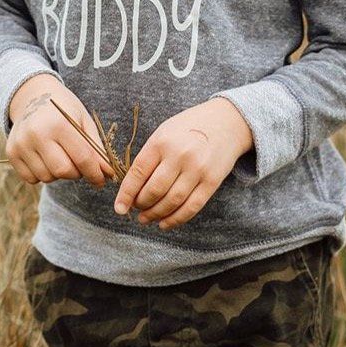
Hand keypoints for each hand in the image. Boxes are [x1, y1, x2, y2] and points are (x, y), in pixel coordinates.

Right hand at [5, 75, 115, 187]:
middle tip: (80, 165)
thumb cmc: (64, 109)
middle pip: (63, 171)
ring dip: (59, 174)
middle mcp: (37, 134)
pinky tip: (46, 159)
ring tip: (61, 157)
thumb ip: (96, 148)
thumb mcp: (83, 121)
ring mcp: (21, 144)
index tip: (102, 180)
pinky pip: (31, 178)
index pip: (82, 158)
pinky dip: (42, 174)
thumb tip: (108, 174)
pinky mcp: (11, 153)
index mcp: (59, 123)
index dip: (95, 173)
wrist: (33, 96)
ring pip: (47, 177)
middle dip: (77, 173)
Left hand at [113, 98, 253, 230]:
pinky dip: (175, 219)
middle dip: (140, 205)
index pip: (138, 173)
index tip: (119, 208)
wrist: (226, 122)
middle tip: (136, 209)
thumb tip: (131, 188)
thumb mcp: (164, 133)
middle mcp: (179, 155)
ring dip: (155, 214)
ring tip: (146, 218)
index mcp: (162, 141)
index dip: (126, 194)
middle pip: (154, 190)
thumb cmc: (188, 128)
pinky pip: (191, 207)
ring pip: (171, 202)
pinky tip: (164, 224)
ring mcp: (197, 169)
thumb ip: (149, 157)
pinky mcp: (212, 182)